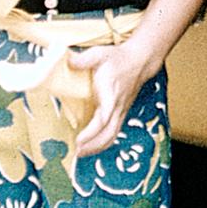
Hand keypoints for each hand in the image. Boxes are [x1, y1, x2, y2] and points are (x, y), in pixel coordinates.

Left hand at [72, 40, 150, 157]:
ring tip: (80, 154)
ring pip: (112, 136)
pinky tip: (91, 147)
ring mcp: (121, 111)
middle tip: (75, 152)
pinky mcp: (121, 113)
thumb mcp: (99, 54)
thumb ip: (82, 59)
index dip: (92, 132)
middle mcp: (117, 106)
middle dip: (93, 145)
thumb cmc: (118, 58)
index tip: (79, 140)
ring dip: (97, 147)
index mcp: (110, 93)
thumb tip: (66, 62)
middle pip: (108, 133)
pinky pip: (113, 133)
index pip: (104, 117)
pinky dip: (103, 143)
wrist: (139, 61)